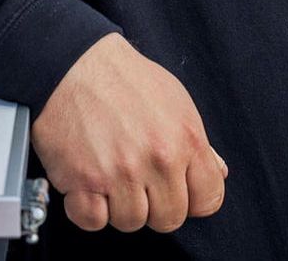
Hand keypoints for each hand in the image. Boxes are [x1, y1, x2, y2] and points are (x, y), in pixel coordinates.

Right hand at [32, 33, 226, 233]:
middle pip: (170, 219)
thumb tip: (216, 172)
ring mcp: (122, 172)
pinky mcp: (85, 181)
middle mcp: (159, 159)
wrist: (71, 64)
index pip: (209, 199)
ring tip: (109, 175)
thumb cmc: (122, 79)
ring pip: (131, 223)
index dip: (192, 199)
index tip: (176, 191)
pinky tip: (87, 185)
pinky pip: (93, 221)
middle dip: (154, 205)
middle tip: (137, 180)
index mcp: (186, 139)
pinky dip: (87, 209)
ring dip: (118, 205)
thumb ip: (197, 143)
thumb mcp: (174, 100)